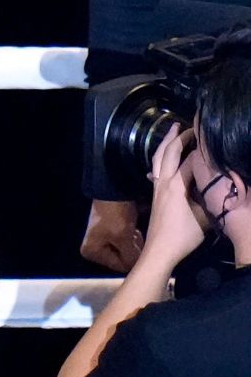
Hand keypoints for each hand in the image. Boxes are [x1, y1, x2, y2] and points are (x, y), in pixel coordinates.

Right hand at [80, 199, 142, 272]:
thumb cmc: (115, 216)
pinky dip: (130, 238)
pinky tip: (132, 229)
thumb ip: (131, 256)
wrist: (112, 191)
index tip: (139, 246)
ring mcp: (101, 240)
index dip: (132, 258)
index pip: (119, 265)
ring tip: (133, 231)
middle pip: (121, 258)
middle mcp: (94, 249)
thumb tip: (140, 266)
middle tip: (135, 236)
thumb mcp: (124, 238)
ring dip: (132, 243)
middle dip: (131, 249)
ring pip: (124, 250)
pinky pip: (123, 242)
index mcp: (92, 252)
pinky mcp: (108, 232)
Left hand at [141, 124, 203, 267]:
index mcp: (176, 186)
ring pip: (157, 160)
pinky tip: (161, 162)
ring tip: (172, 132)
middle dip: (177, 137)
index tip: (208, 135)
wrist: (159, 250)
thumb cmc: (183, 236)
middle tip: (186, 125)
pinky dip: (160, 160)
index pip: (189, 160)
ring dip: (165, 144)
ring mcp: (157, 188)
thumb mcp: (205, 218)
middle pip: (167, 153)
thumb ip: (211, 199)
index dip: (200, 148)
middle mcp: (164, 183)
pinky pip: (156, 170)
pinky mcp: (154, 195)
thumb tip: (221, 186)